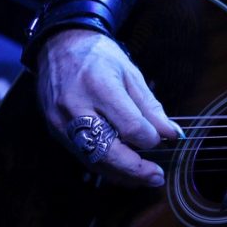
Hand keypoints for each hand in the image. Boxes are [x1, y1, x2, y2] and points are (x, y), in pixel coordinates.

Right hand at [35, 29, 182, 186]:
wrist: (60, 47)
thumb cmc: (99, 58)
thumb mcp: (131, 74)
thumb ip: (150, 107)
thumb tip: (171, 134)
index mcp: (100, 87)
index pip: (129, 127)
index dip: (150, 138)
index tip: (161, 138)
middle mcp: (76, 107)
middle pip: (107, 150)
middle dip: (136, 169)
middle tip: (157, 177)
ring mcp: (62, 121)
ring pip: (93, 159)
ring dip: (122, 174)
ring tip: (144, 179)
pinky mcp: (55, 130)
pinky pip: (82, 156)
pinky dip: (105, 167)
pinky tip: (124, 171)